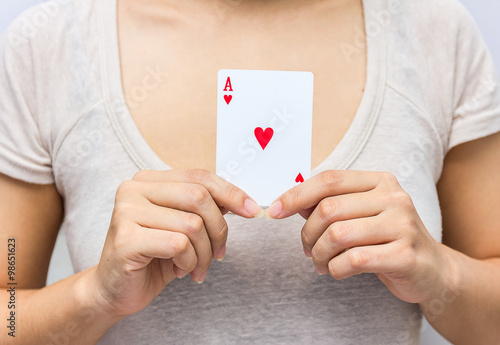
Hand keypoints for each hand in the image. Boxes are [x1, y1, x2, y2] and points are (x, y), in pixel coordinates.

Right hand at [92, 169, 262, 316]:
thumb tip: (241, 200)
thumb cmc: (153, 257)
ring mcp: (126, 212)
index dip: (231, 192)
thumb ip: (204, 208)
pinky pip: (179, 245)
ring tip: (196, 268)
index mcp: (149, 180)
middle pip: (199, 197)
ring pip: (192, 224)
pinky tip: (179, 271)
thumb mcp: (183, 226)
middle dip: (219, 230)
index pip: (199, 177)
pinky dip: (189, 263)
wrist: (114, 290)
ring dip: (204, 254)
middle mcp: (133, 189)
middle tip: (219, 254)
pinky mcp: (125, 239)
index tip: (252, 210)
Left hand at [265, 170, 452, 303]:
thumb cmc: (385, 238)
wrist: (431, 269)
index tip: (274, 211)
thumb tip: (291, 202)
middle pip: (328, 209)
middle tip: (306, 250)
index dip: (296, 195)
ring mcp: (403, 225)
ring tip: (320, 263)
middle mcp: (394, 197)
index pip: (329, 180)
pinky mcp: (406, 255)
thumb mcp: (361, 214)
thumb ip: (330, 204)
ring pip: (337, 235)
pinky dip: (336, 269)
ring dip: (318, 255)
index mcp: (380, 181)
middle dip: (307, 234)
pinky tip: (337, 271)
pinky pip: (354, 260)